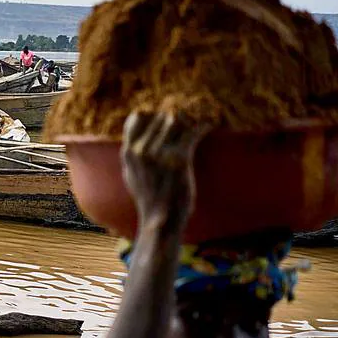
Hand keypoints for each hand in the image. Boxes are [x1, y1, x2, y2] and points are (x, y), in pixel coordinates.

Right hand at [120, 111, 206, 232]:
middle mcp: (141, 150)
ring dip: (190, 120)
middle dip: (177, 117)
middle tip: (190, 120)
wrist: (162, 222)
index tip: (167, 120)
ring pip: (177, 120)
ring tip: (198, 122)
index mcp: (129, 152)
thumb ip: (132, 151)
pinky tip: (209, 125)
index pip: (138, 116)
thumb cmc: (149, 197)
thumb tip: (134, 132)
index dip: (154, 115)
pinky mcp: (180, 159)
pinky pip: (194, 132)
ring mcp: (160, 154)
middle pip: (161, 116)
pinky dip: (203, 126)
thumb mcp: (131, 174)